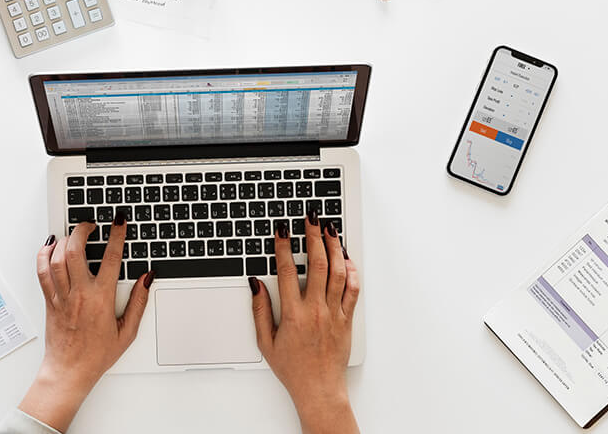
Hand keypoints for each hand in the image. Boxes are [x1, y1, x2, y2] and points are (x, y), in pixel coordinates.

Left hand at [18, 216, 152, 430]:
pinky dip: (44, 255)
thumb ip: (139, 302)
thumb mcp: (127, 331)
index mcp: (101, 299)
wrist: (69, 371)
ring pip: (57, 258)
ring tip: (73, 234)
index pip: (111, 258)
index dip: (116, 235)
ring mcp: (62, 296)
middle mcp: (79, 294)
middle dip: (82, 230)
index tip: (118, 221)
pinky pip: (42, 272)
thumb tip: (147, 279)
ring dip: (64, 240)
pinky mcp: (50, 300)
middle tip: (91, 224)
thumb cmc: (97, 355)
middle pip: (75, 250)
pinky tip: (50, 247)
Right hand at [250, 215, 360, 433]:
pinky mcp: (347, 319)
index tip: (282, 230)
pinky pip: (352, 289)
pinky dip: (351, 271)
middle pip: (317, 264)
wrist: (319, 388)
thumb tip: (256, 284)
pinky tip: (346, 258)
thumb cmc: (293, 368)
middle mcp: (316, 310)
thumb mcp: (266, 342)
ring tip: (330, 230)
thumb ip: (260, 311)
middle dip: (313, 237)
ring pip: (338, 272)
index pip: (286, 271)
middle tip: (311, 219)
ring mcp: (334, 313)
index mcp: (294, 314)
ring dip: (334, 247)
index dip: (283, 246)